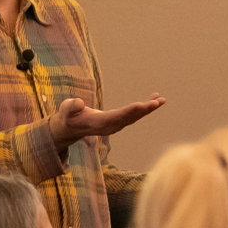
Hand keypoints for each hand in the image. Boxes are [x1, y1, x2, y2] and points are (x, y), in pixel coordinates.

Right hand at [49, 93, 163, 149]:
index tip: (140, 105)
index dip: (129, 111)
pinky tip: (155, 98)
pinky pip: (134, 114)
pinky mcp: (119, 121)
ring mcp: (115, 125)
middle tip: (156, 102)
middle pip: (129, 118)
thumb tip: (78, 103)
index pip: (116, 117)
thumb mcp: (65, 110)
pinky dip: (144, 107)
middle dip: (143, 110)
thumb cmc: (67, 117)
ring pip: (134, 117)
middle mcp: (110, 126)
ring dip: (148, 109)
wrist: (70, 128)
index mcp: (98, 123)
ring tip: (161, 100)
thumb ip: (71, 107)